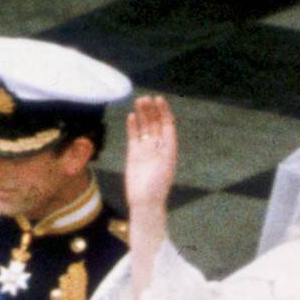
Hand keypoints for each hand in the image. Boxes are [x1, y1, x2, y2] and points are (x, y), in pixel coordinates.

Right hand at [124, 95, 176, 212]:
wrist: (145, 201)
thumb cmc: (158, 185)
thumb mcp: (167, 162)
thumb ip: (166, 143)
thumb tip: (167, 124)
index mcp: (169, 148)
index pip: (167, 124)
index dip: (164, 111)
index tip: (159, 99)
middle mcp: (158, 146)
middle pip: (155, 123)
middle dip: (152, 110)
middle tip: (146, 98)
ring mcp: (145, 149)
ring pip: (144, 127)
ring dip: (142, 114)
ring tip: (139, 101)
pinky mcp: (133, 153)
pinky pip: (133, 136)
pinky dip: (132, 126)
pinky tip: (131, 116)